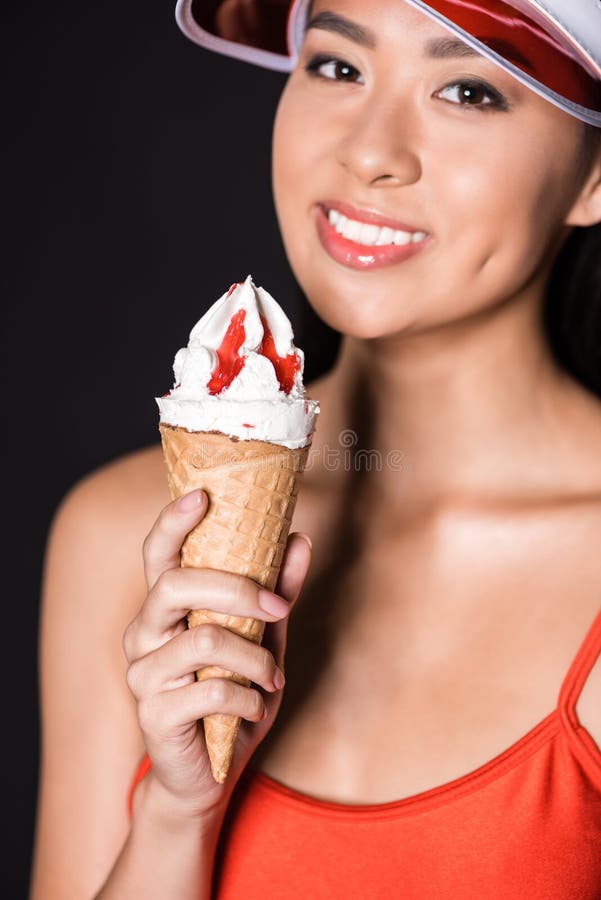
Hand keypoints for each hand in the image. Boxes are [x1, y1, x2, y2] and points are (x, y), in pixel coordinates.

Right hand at [123, 489, 310, 821]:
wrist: (208, 774)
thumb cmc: (232, 697)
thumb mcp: (263, 641)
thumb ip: (275, 592)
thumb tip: (299, 538)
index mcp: (164, 607)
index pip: (158, 554)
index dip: (172, 522)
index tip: (203, 495)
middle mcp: (144, 632)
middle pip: (178, 585)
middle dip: (238, 590)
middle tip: (277, 608)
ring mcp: (143, 673)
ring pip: (204, 640)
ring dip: (254, 658)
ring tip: (272, 677)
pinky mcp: (153, 713)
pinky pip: (212, 690)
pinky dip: (248, 697)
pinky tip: (254, 707)